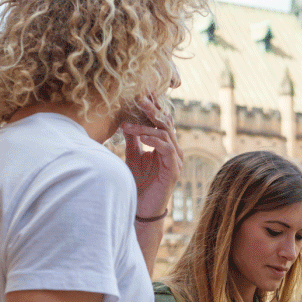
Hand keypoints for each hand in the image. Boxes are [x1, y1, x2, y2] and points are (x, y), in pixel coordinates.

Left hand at [122, 96, 183, 217]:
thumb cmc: (139, 183)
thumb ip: (133, 139)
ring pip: (165, 134)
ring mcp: (176, 159)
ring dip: (146, 126)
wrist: (143, 208)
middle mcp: (173, 149)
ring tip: (129, 123)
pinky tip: (141, 137)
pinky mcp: (174, 169)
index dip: (152, 106)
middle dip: (152, 109)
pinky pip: (167, 149)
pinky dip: (154, 141)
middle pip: (165, 123)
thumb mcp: (133, 156)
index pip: (160, 120)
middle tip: (138, 97)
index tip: (139, 93)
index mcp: (165, 144)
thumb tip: (125, 120)